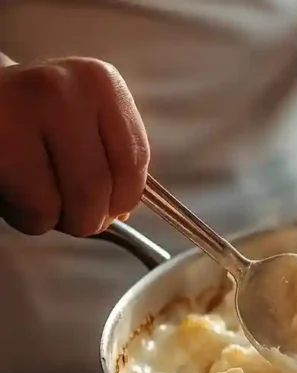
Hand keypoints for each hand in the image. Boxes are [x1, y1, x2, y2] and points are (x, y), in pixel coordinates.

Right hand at [0, 57, 149, 236]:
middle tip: (76, 218)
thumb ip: (108, 162)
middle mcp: (62, 88)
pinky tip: (16, 194)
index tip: (112, 208)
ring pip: (66, 202)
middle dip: (89, 218)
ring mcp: (21, 109)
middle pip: (98, 186)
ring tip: (39, 199)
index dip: (124, 198)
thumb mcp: (79, 125)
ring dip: (56, 219)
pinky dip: (29, 218)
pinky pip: (33, 207)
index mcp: (98, 82)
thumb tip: (121, 213)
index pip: (134, 160)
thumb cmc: (34, 122)